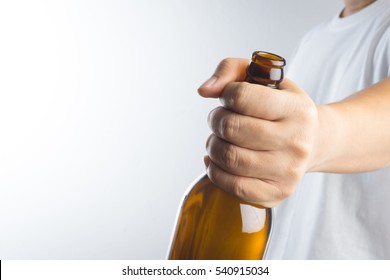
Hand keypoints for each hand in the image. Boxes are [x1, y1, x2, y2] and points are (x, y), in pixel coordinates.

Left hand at [199, 58, 318, 206]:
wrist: (312, 142)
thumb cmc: (282, 109)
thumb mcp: (265, 78)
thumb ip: (231, 69)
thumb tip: (204, 90)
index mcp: (296, 109)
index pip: (241, 97)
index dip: (226, 95)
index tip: (229, 99)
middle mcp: (296, 141)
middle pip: (231, 128)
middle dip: (216, 121)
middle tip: (220, 120)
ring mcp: (288, 171)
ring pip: (229, 157)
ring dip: (213, 146)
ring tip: (219, 140)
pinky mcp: (277, 193)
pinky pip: (233, 186)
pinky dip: (215, 171)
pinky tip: (219, 161)